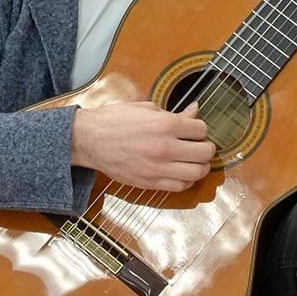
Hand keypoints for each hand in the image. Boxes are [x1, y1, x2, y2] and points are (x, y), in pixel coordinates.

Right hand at [70, 101, 215, 192]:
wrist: (90, 139)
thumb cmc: (114, 120)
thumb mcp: (146, 109)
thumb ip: (174, 113)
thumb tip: (195, 111)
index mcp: (164, 125)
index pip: (201, 129)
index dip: (200, 128)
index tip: (194, 130)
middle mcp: (165, 148)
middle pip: (205, 153)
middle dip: (206, 147)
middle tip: (199, 145)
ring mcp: (158, 168)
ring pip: (197, 173)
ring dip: (200, 166)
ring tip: (193, 160)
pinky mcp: (150, 182)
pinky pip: (180, 186)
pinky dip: (186, 180)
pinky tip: (181, 172)